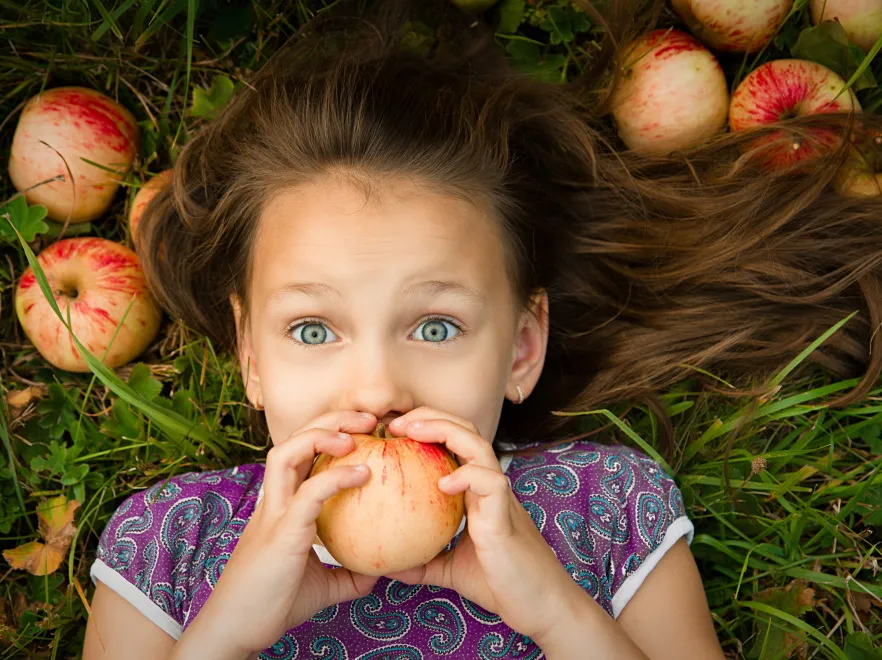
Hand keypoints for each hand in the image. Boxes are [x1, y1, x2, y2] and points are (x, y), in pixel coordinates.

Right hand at [181, 410, 380, 654]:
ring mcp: (273, 514)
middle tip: (369, 420)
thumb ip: (349, 574)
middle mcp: (273, 502)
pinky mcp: (281, 532)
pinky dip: (337, 476)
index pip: (301, 454)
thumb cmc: (272, 606)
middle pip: (293, 440)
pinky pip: (309, 493)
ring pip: (287, 453)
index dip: (329, 434)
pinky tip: (364, 474)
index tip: (366, 432)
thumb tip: (382, 570)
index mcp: (281, 506)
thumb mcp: (323, 586)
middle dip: (330, 419)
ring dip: (322, 434)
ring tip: (357, 435)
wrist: (235, 631)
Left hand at [384, 407, 587, 642]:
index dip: (427, 429)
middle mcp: (490, 487)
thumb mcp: (451, 571)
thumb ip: (423, 563)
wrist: (542, 607)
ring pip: (478, 446)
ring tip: (413, 433)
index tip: (393, 433)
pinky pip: (491, 482)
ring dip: (444, 431)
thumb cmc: (502, 585)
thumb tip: (387, 567)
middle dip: (431, 418)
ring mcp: (500, 499)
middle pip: (465, 432)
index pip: (454, 443)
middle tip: (395, 424)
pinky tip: (443, 484)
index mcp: (477, 493)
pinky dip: (467, 476)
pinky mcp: (506, 517)